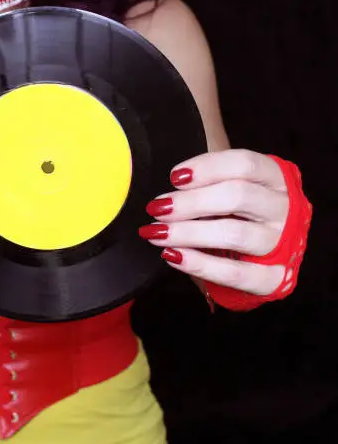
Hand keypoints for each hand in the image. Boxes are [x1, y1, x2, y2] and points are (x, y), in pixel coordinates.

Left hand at [139, 149, 288, 294]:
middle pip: (238, 196)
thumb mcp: (226, 190)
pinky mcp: (274, 279)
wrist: (255, 262)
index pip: (245, 164)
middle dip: (190, 202)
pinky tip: (172, 255)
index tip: (175, 178)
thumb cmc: (235, 216)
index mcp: (276, 179)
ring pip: (234, 234)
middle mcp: (286, 209)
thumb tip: (173, 181)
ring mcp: (282, 245)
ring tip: (157, 233)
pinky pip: (235, 273)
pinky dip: (199, 264)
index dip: (207, 167)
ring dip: (187, 232)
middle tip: (157, 208)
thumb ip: (206, 183)